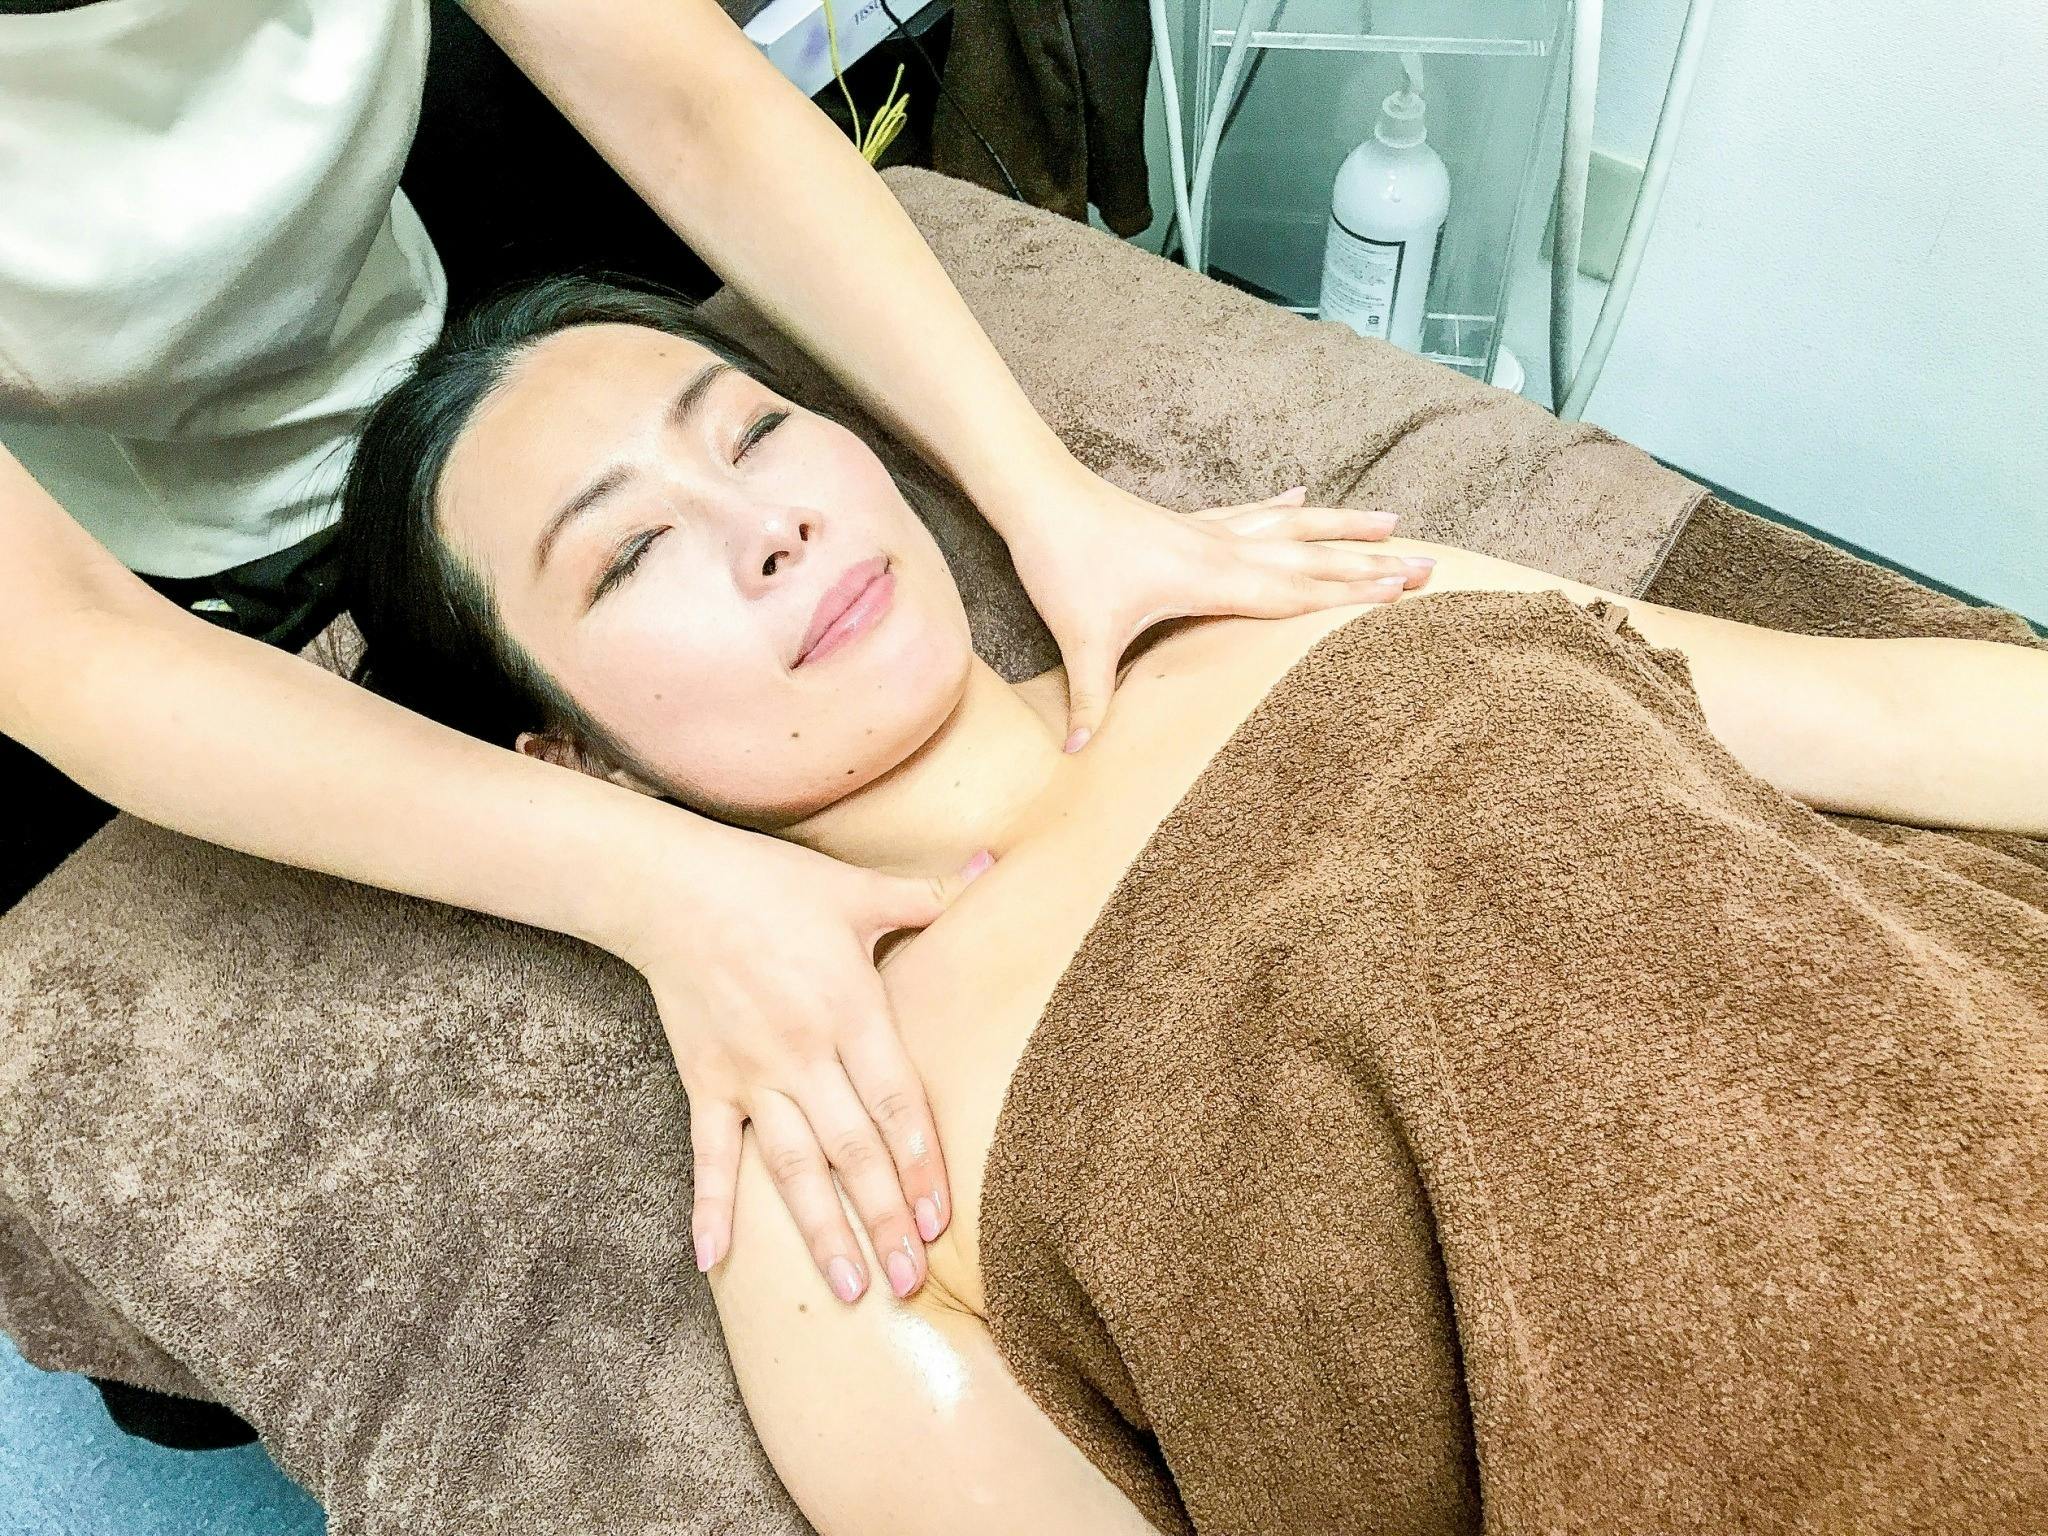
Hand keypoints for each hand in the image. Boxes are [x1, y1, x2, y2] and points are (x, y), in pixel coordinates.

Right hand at [621, 828, 991, 1302]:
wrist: (668, 886)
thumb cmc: (770, 884)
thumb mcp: (854, 887)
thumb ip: (928, 892)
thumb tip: (992, 862)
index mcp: (848, 1009)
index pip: (895, 1102)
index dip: (920, 1163)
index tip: (942, 1220)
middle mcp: (801, 1053)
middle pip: (851, 1150)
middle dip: (884, 1219)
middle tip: (911, 1283)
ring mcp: (750, 1074)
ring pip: (791, 1167)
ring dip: (820, 1231)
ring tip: (850, 1290)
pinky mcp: (705, 1081)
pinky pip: (709, 1155)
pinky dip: (711, 1207)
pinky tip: (715, 1261)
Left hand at [998, 472, 1432, 747]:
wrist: (1037, 496)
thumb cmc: (1063, 563)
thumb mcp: (1080, 637)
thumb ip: (1091, 697)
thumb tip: (1080, 755)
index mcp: (1210, 579)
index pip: (1294, 593)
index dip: (1349, 597)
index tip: (1403, 596)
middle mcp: (1221, 550)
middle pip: (1311, 558)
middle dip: (1371, 565)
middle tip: (1430, 566)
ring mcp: (1206, 530)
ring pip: (1292, 526)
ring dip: (1342, 527)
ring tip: (1394, 522)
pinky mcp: (1186, 519)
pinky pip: (1249, 512)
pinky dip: (1281, 506)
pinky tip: (1303, 493)